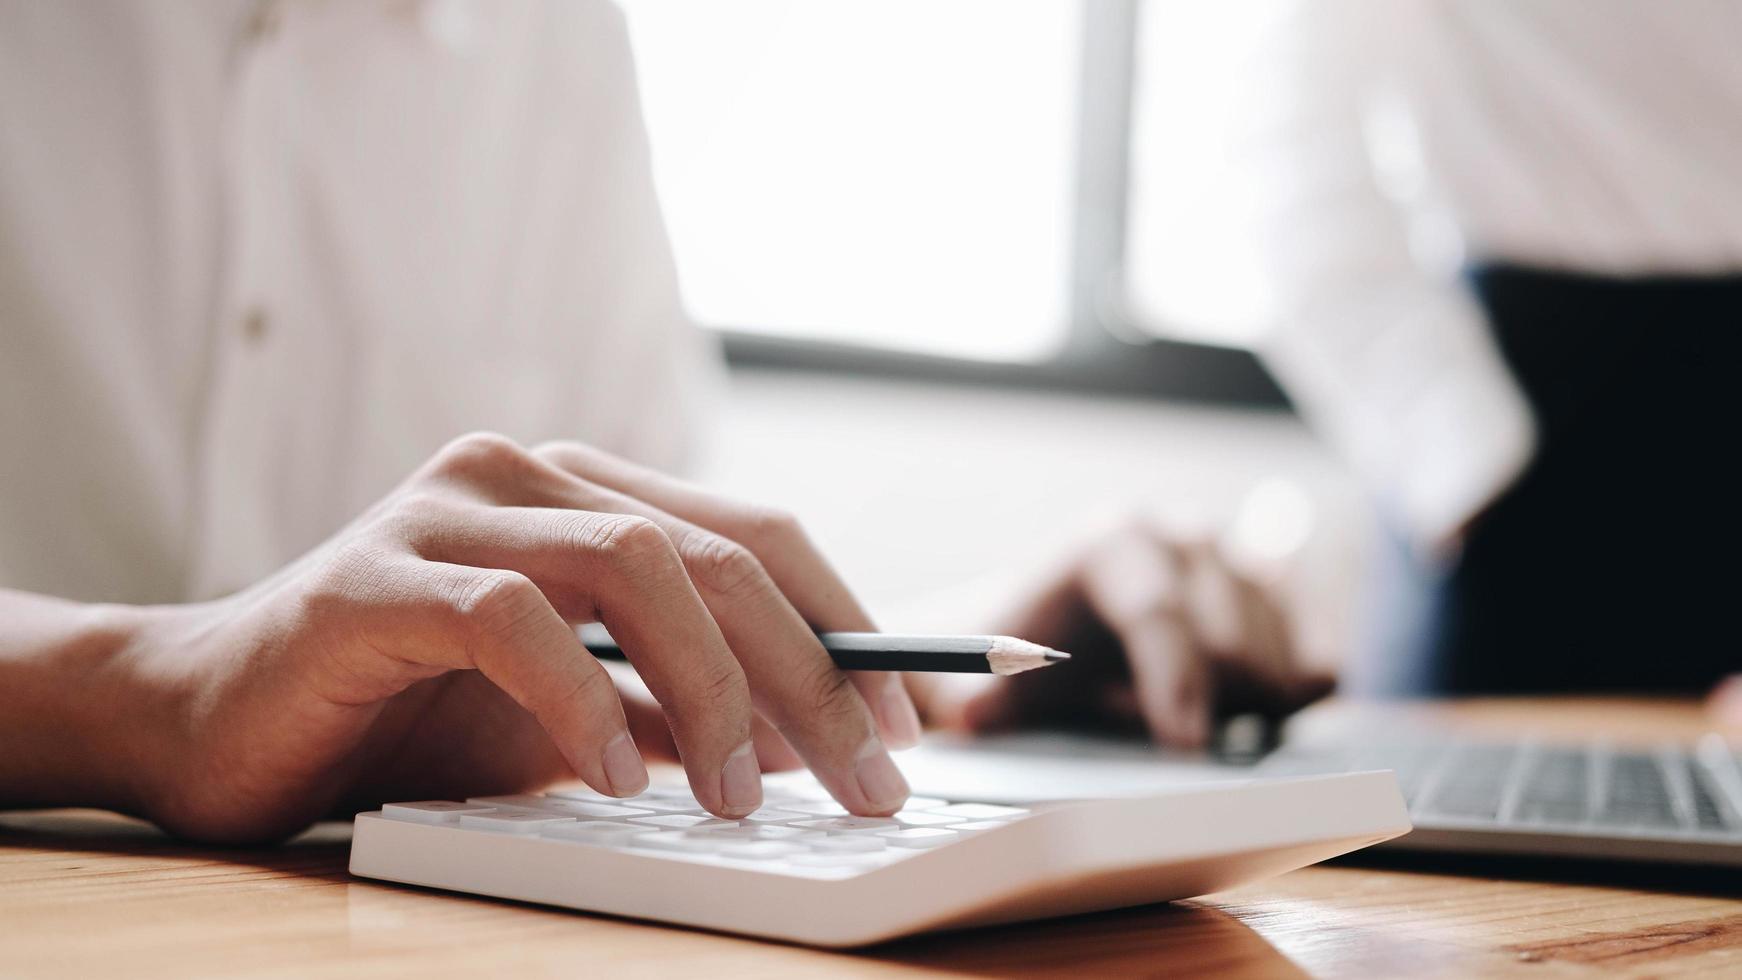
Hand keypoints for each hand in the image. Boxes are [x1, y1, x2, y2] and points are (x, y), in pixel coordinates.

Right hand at [104, 433, 919, 841]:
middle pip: (720, 553)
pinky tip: (613, 782)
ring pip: (636, 563)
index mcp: (587, 493)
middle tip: (868, 781)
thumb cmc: (405, 715)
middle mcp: (529, 475)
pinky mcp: (377, 575)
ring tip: (739, 797)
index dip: (848, 626)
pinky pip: (511, 621)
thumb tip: (806, 742)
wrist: (207, 720)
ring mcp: (451, 512)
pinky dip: (580, 702)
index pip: (758, 537)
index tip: (912, 726)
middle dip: (813, 674)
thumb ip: (673, 710)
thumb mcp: (576, 718)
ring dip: (712, 690)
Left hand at [935, 514, 1332, 747]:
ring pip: (1277, 662)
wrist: (1041, 640)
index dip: (1173, 683)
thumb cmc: (1006, 663)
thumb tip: (975, 714)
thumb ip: (969, 695)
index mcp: (1112, 542)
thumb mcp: (970, 678)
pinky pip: (1317, 671)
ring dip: (1235, 714)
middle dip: (1198, 707)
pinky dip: (1283, 710)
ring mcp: (1242, 565)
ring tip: (1173, 720)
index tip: (1184, 747)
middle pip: (1229, 642)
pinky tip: (1232, 719)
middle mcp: (1186, 537)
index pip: (1158, 610)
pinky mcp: (1283, 606)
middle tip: (1152, 741)